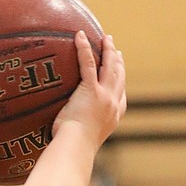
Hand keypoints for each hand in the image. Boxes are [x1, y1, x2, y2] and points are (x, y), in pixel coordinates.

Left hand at [52, 31, 125, 149]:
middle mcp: (113, 105)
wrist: (75, 149)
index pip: (121, 97)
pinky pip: (88, 63)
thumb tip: (64, 138)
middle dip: (118, 61)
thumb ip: (80, 133)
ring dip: (109, 50)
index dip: (121, 81)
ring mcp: (105, 96)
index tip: (120, 71)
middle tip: (116, 49)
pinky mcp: (92, 90)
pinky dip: (85, 48)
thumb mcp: (81, 142)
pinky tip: (80, 35)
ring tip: (106, 38)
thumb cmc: (74, 150)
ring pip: (110, 66)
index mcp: (113, 117)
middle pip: (120, 77)